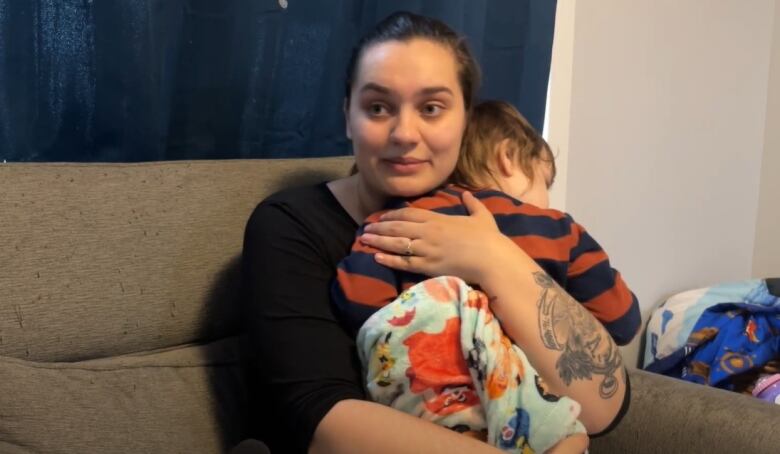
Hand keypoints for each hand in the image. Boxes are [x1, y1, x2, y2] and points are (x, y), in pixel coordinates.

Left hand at [360, 192, 507, 283]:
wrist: (491, 259)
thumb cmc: (488, 238)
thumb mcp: (481, 215)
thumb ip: (472, 204)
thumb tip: (467, 194)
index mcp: (437, 219)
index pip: (408, 213)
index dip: (392, 214)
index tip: (381, 217)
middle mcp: (428, 232)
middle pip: (397, 227)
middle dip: (379, 228)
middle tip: (365, 228)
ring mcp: (427, 250)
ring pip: (397, 244)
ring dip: (379, 241)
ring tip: (364, 240)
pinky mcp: (428, 267)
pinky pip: (404, 263)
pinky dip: (389, 260)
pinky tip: (377, 258)